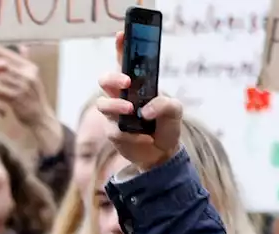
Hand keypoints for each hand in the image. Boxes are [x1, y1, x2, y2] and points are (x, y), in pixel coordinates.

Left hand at [0, 45, 65, 154]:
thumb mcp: (32, 77)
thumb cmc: (32, 96)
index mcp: (31, 68)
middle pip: (5, 65)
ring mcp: (23, 88)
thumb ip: (25, 64)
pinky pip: (0, 91)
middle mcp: (29, 76)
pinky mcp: (17, 100)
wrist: (39, 117)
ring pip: (1, 78)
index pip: (12, 55)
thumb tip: (22, 47)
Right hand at [97, 32, 182, 171]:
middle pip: (105, 80)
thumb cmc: (167, 125)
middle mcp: (122, 96)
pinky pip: (115, 131)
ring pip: (103, 104)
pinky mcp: (113, 133)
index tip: (121, 35)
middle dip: (113, 78)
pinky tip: (144, 138)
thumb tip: (145, 110)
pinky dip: (132, 135)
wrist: (162, 152)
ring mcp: (115, 114)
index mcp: (137, 85)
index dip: (121, 47)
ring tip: (132, 111)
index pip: (125, 62)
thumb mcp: (175, 110)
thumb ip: (165, 104)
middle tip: (127, 83)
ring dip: (116, 106)